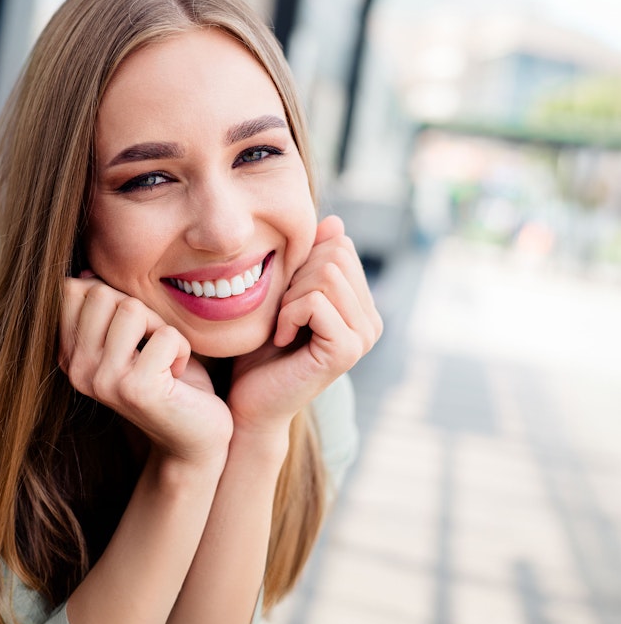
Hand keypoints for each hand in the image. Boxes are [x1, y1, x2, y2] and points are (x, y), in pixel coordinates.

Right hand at [60, 275, 232, 466]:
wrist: (194, 439)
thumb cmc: (168, 379)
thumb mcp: (133, 337)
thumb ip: (107, 309)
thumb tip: (85, 274)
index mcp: (70, 355)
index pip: (72, 291)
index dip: (113, 296)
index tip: (133, 329)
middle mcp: (78, 370)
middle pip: (101, 294)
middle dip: (140, 310)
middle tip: (154, 344)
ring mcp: (103, 381)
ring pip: (131, 309)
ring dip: (161, 328)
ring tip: (165, 358)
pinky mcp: (135, 389)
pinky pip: (166, 335)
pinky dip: (183, 349)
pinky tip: (178, 376)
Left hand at [228, 216, 382, 432]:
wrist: (251, 401)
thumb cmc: (262, 349)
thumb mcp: (286, 293)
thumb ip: (311, 260)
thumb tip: (335, 222)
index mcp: (362, 305)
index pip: (340, 246)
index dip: (303, 263)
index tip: (286, 299)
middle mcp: (372, 321)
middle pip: (335, 256)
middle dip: (296, 277)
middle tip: (283, 314)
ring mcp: (364, 337)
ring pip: (325, 276)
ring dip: (290, 297)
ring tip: (284, 326)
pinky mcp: (347, 351)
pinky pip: (316, 302)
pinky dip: (288, 315)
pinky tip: (283, 339)